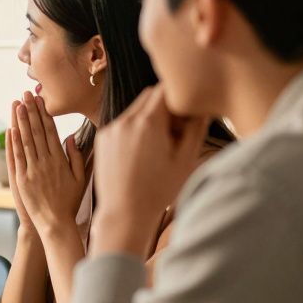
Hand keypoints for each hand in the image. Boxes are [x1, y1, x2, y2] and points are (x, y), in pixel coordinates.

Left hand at [9, 93, 86, 236]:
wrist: (55, 223)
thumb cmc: (69, 202)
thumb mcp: (81, 178)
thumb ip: (77, 157)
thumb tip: (71, 137)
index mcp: (61, 160)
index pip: (51, 131)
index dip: (45, 114)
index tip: (41, 100)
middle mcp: (46, 162)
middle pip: (37, 131)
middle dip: (32, 111)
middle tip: (26, 94)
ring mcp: (33, 170)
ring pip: (26, 141)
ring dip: (21, 121)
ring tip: (18, 104)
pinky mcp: (21, 180)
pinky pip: (17, 157)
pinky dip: (14, 142)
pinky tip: (11, 128)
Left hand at [91, 86, 208, 254]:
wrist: (124, 213)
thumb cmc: (159, 190)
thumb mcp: (186, 159)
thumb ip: (195, 128)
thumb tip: (201, 108)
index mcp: (147, 122)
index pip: (165, 90)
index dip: (178, 99)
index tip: (185, 118)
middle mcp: (125, 121)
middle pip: (149, 97)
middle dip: (164, 107)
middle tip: (175, 132)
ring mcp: (110, 129)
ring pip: (135, 110)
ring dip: (149, 119)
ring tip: (159, 146)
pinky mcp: (101, 139)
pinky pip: (122, 124)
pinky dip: (134, 130)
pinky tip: (142, 154)